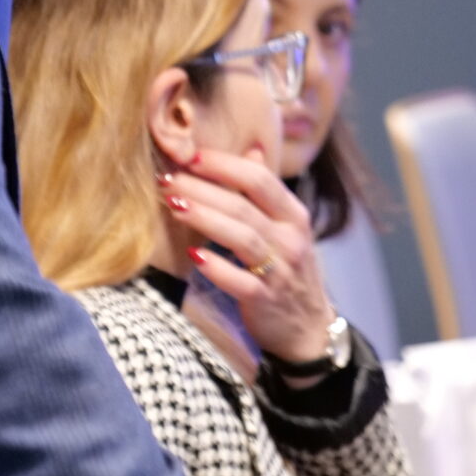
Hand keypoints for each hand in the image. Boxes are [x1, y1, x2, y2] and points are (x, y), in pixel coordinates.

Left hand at [164, 151, 332, 364]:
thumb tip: (252, 149)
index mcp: (293, 216)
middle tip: (168, 179)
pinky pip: (241, 282)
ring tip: (173, 205)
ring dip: (205, 219)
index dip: (224, 165)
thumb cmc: (287, 269)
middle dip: (203, 189)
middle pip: (244, 207)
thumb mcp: (286, 227)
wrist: (307, 327)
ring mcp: (280, 272)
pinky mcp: (266, 301)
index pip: (259, 180)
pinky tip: (194, 256)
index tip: (191, 155)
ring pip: (242, 239)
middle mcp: (291, 240)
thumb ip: (267, 191)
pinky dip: (218, 268)